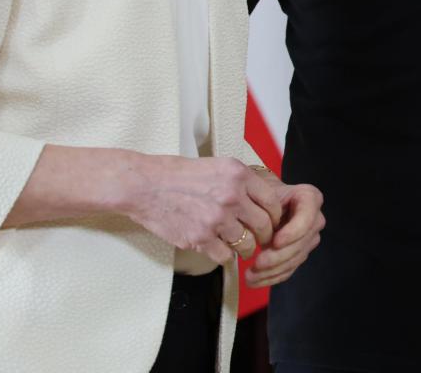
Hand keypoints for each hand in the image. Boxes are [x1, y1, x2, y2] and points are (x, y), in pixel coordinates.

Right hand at [120, 155, 283, 264]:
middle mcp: (231, 196)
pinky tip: (220, 249)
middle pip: (264, 225)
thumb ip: (241, 181)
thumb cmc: (177, 174)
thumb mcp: (217, 165)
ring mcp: (216, 219)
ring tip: (241, 248)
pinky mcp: (200, 238)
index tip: (272, 221)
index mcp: (238, 174)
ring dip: (246, 249)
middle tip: (260, 239)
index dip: (275, 215)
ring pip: (247, 244)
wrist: (145, 185)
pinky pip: (225, 256)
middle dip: (265, 236)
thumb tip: (262, 198)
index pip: (272, 201)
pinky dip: (225, 256)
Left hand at [244, 171, 323, 288]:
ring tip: (249, 276)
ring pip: (294, 259)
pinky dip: (271, 277)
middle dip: (278, 257)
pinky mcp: (301, 253)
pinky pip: (289, 269)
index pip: (307, 217)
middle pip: (301, 243)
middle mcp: (315, 219)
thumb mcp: (264, 194)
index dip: (293, 232)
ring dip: (272, 271)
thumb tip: (259, 235)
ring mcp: (310, 238)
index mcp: (310, 198)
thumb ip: (266, 209)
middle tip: (256, 264)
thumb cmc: (263, 195)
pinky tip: (255, 281)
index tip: (276, 242)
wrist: (266, 202)